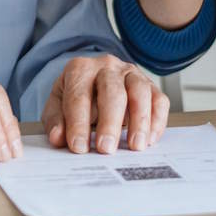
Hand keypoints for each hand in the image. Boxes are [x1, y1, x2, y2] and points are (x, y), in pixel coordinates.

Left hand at [42, 55, 168, 153]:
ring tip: (135, 146)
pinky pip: (159, 100)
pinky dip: (157, 120)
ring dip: (139, 120)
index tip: (79, 147)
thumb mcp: (57, 106)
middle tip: (106, 148)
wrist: (93, 82)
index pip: (79, 96)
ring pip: (140, 92)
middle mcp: (107, 67)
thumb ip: (55, 122)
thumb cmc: (75, 98)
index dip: (78, 123)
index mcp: (80, 69)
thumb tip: (57, 137)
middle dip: (110, 123)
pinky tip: (150, 139)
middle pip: (112, 92)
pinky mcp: (150, 85)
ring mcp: (131, 73)